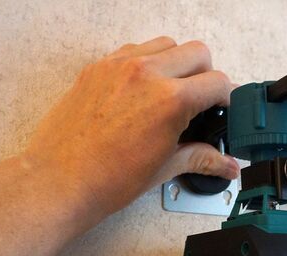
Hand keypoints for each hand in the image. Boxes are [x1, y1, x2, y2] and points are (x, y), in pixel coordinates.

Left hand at [22, 36, 239, 222]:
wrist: (59, 181)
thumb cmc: (105, 179)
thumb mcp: (164, 168)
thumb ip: (202, 158)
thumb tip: (226, 165)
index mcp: (170, 100)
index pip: (217, 82)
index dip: (226, 98)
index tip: (220, 110)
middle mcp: (146, 74)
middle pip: (198, 52)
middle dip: (206, 75)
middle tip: (199, 101)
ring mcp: (119, 66)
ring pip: (166, 44)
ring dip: (176, 63)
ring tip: (170, 93)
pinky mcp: (98, 67)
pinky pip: (134, 50)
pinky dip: (146, 63)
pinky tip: (142, 92)